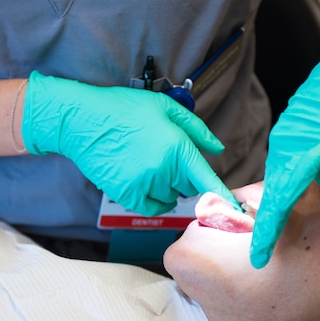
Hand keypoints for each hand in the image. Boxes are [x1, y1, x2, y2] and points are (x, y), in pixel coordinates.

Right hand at [21, 71, 237, 215]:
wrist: (82, 121)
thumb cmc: (123, 109)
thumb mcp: (164, 107)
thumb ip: (196, 129)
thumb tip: (217, 148)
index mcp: (177, 148)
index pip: (208, 180)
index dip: (224, 198)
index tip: (237, 212)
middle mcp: (163, 170)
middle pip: (189, 188)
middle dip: (185, 177)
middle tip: (166, 157)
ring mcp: (144, 185)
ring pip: (171, 197)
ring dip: (168, 187)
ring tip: (150, 164)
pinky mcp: (127, 195)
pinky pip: (152, 207)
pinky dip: (154, 199)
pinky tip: (145, 182)